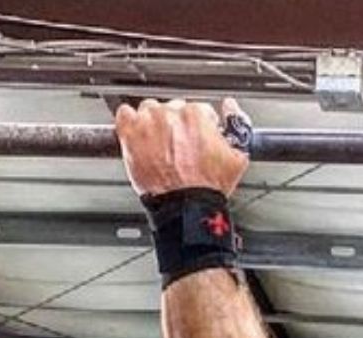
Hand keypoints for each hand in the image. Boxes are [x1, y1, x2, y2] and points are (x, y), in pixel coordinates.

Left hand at [115, 97, 249, 198]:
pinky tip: (139, 135)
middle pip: (172, 109)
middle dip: (175, 124)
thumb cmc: (208, 186)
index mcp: (196, 115)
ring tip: (159, 143)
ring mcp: (147, 123)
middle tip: (178, 145)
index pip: (198, 109)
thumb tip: (231, 107)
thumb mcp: (237, 158)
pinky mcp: (129, 134)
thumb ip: (238, 126)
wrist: (186, 205)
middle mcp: (170, 114)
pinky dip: (130, 121)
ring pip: (148, 110)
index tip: (196, 138)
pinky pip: (124, 114)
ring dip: (153, 122)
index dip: (199, 126)